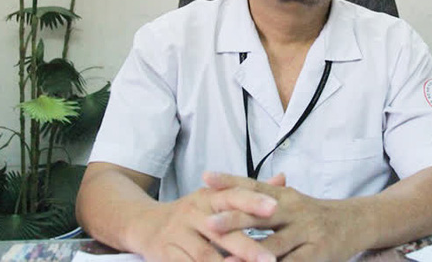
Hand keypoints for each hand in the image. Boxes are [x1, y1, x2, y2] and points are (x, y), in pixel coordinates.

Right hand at [125, 183, 279, 261]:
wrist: (147, 224)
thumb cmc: (193, 213)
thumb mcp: (217, 197)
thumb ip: (250, 192)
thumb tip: (283, 179)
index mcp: (208, 196)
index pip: (233, 195)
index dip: (253, 201)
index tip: (274, 207)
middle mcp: (192, 213)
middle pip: (222, 231)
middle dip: (246, 247)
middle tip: (270, 259)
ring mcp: (178, 235)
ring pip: (205, 255)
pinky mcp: (166, 255)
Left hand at [204, 172, 362, 261]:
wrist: (356, 222)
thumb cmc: (313, 214)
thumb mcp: (290, 201)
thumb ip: (264, 197)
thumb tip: (230, 189)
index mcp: (284, 195)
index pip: (254, 185)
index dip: (230, 181)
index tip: (206, 177)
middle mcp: (294, 210)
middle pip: (260, 214)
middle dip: (233, 219)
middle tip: (208, 223)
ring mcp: (307, 232)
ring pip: (273, 245)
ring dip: (249, 254)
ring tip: (226, 261)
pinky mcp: (318, 253)